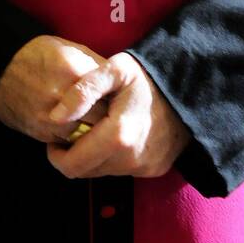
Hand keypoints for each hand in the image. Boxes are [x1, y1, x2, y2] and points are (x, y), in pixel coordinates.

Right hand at [0, 34, 110, 142]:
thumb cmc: (37, 54)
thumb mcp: (70, 49)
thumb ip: (96, 66)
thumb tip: (119, 83)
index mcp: (74, 72)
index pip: (110, 95)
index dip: (118, 100)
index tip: (122, 101)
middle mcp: (63, 97)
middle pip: (101, 119)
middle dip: (109, 118)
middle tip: (115, 116)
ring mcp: (51, 118)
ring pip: (86, 135)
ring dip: (93, 131)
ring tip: (96, 123)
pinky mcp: (41, 133)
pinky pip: (68, 142)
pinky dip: (75, 137)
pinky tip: (76, 126)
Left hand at [45, 52, 191, 179]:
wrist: (188, 90)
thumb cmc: (147, 77)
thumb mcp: (114, 70)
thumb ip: (82, 90)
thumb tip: (55, 117)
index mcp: (117, 136)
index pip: (71, 165)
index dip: (55, 155)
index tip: (55, 137)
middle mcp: (131, 159)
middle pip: (85, 172)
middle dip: (73, 155)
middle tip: (74, 131)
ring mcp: (144, 167)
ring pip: (102, 172)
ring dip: (93, 156)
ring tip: (96, 130)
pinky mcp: (154, 170)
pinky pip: (122, 170)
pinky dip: (113, 158)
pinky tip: (117, 136)